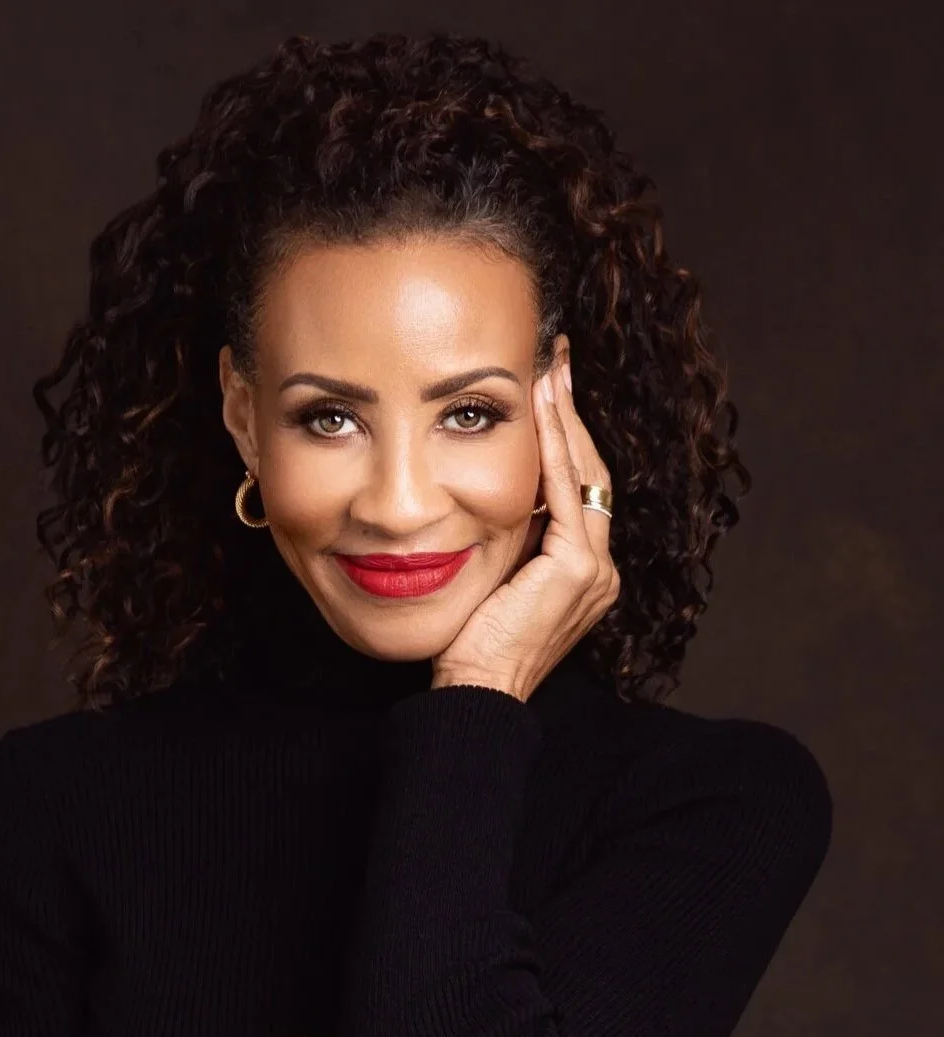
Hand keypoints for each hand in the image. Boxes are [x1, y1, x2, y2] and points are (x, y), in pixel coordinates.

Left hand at [430, 335, 619, 702]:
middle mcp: (600, 566)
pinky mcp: (577, 569)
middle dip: (573, 414)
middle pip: (590, 471)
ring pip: (583, 474)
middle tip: (558, 361)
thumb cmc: (475, 641)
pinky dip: (552, 447)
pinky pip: (564, 494)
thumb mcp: (499, 577)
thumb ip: (511, 538)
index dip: (567, 436)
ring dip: (565, 419)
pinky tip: (539, 408)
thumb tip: (491, 488)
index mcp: (583, 568)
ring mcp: (596, 568)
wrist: (475, 691)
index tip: (550, 390)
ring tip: (551, 369)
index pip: (578, 488)